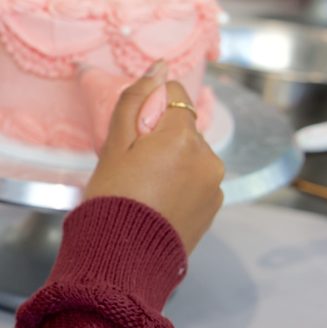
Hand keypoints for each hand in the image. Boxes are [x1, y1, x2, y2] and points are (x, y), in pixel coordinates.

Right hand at [83, 61, 224, 253]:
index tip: (133, 132)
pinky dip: (179, 185)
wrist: (123, 259)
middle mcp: (208, 158)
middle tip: (132, 165)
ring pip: (191, 156)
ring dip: (172, 161)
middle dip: (161, 137)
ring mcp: (214, 186)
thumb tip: (157, 68)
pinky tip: (156, 203)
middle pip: (183, 128)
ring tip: (143, 189)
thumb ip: (135, 100)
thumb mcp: (114, 145)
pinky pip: (196, 182)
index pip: (175, 96)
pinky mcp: (213, 209)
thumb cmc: (112, 200)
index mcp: (183, 137)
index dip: (151, 109)